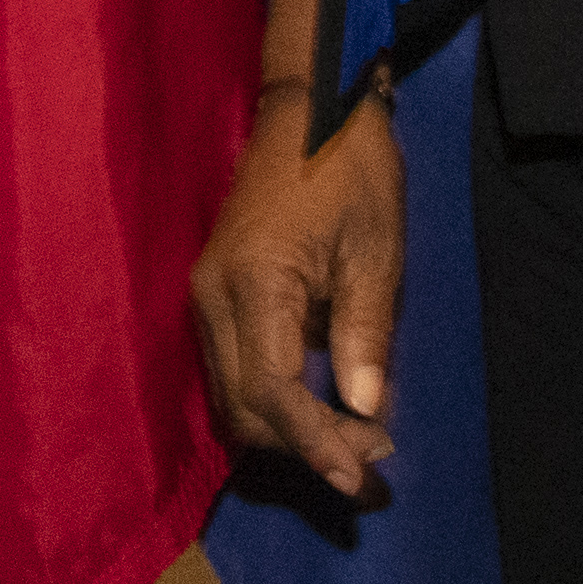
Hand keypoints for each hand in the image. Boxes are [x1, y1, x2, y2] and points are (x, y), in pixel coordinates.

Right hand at [192, 83, 408, 500]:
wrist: (311, 105)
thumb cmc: (352, 169)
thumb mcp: (376, 251)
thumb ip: (365, 335)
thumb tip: (363, 413)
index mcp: (256, 283)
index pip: (273, 393)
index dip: (316, 444)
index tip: (361, 478)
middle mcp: (214, 296)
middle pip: (244, 409)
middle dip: (303, 447)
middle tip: (371, 460)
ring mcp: (206, 293)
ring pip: (233, 395)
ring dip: (288, 428)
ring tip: (355, 438)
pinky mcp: (214, 290)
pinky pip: (234, 367)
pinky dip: (274, 398)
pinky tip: (323, 400)